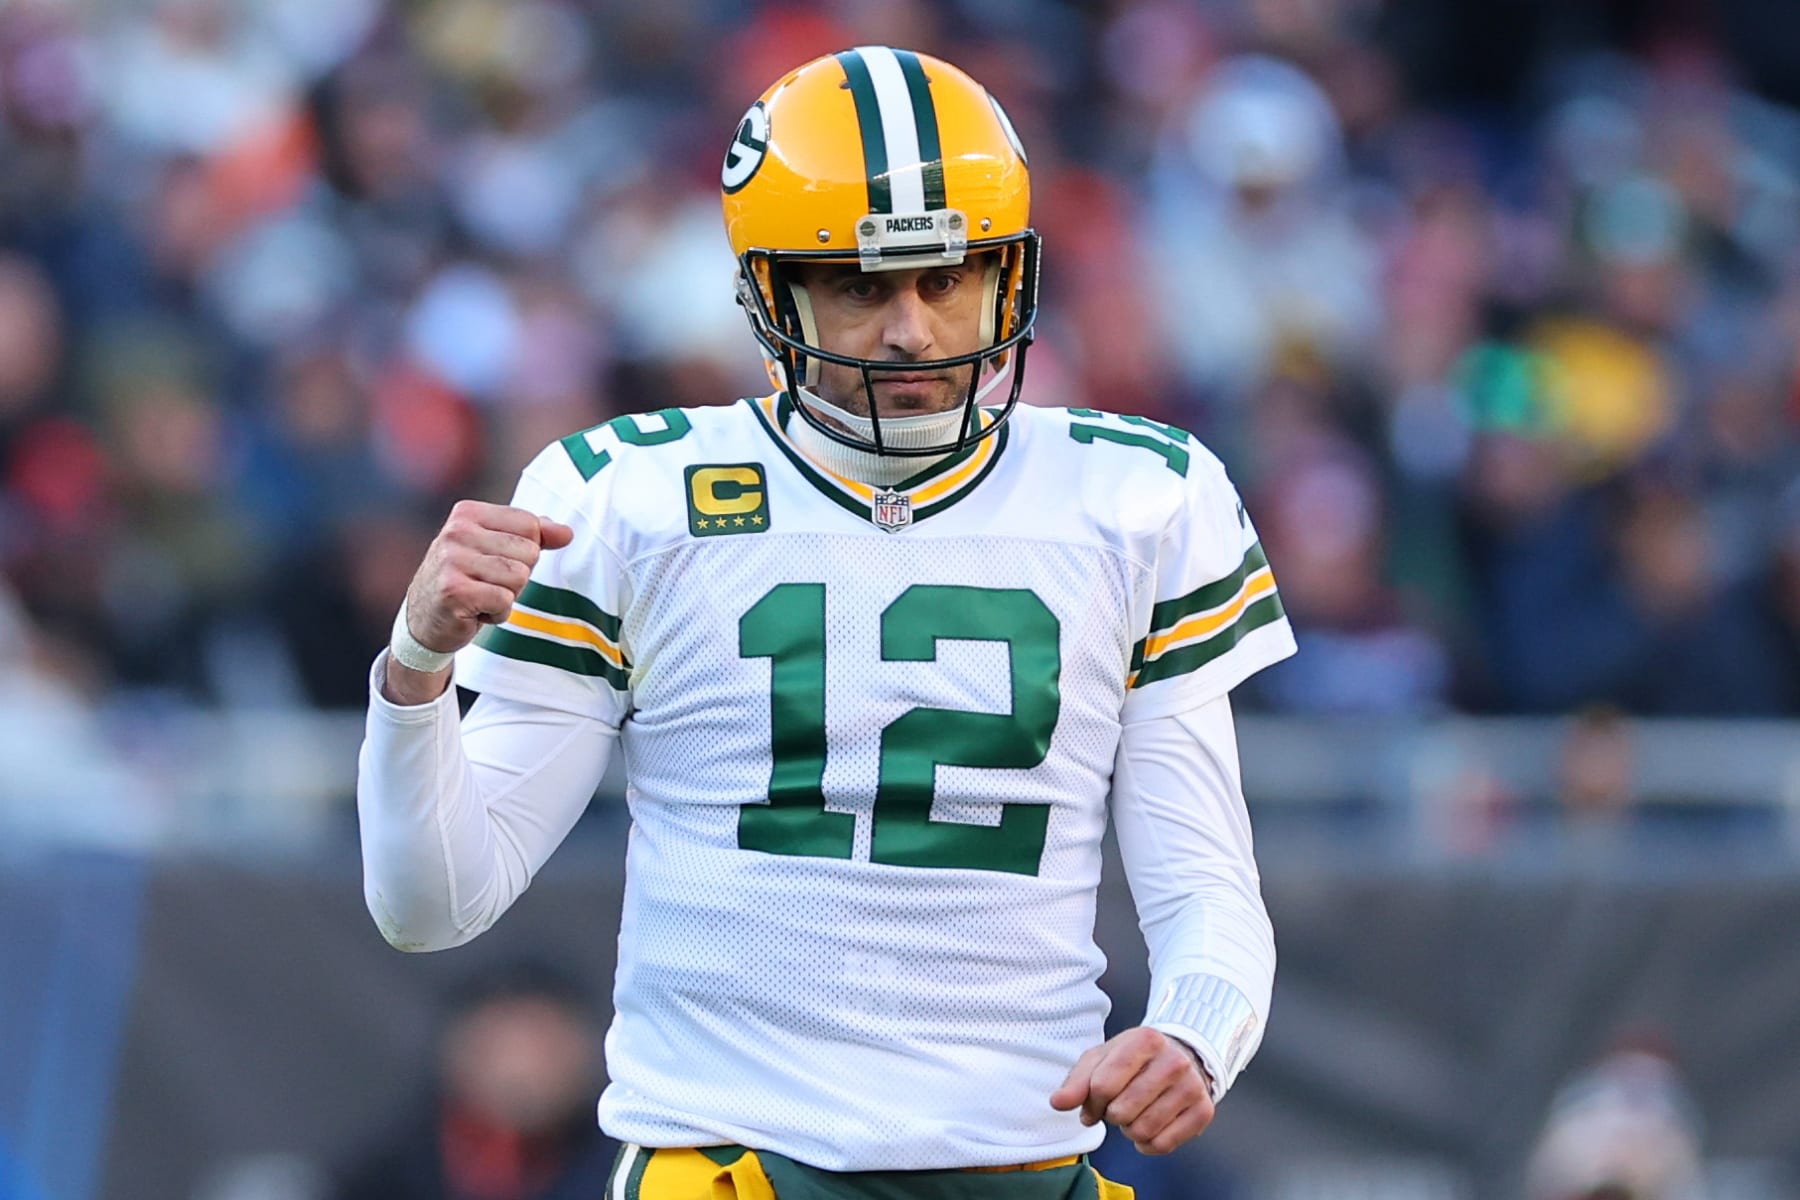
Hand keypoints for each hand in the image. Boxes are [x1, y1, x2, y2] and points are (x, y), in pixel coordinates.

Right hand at [383, 501, 573, 703]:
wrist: (424, 621)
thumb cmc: (468, 581)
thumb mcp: (498, 550)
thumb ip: (534, 536)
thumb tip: (567, 533)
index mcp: (468, 513)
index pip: (530, 525)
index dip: (525, 552)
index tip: (495, 562)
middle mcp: (456, 531)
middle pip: (528, 552)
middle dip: (517, 577)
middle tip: (486, 584)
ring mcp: (451, 560)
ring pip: (519, 577)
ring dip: (507, 596)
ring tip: (480, 597)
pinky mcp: (453, 591)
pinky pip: (505, 601)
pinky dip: (497, 615)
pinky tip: (474, 612)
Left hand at [1049, 1027, 1215, 1155]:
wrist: (1180, 1057)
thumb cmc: (1134, 1060)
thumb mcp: (1102, 1059)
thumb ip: (1076, 1081)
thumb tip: (1058, 1102)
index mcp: (1146, 1040)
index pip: (1103, 1085)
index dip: (1092, 1100)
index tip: (1096, 1098)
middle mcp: (1174, 1062)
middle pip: (1121, 1111)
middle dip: (1111, 1114)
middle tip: (1119, 1104)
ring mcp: (1192, 1087)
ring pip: (1142, 1131)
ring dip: (1129, 1129)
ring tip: (1136, 1112)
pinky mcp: (1203, 1111)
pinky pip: (1163, 1145)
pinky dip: (1147, 1144)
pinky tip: (1150, 1126)